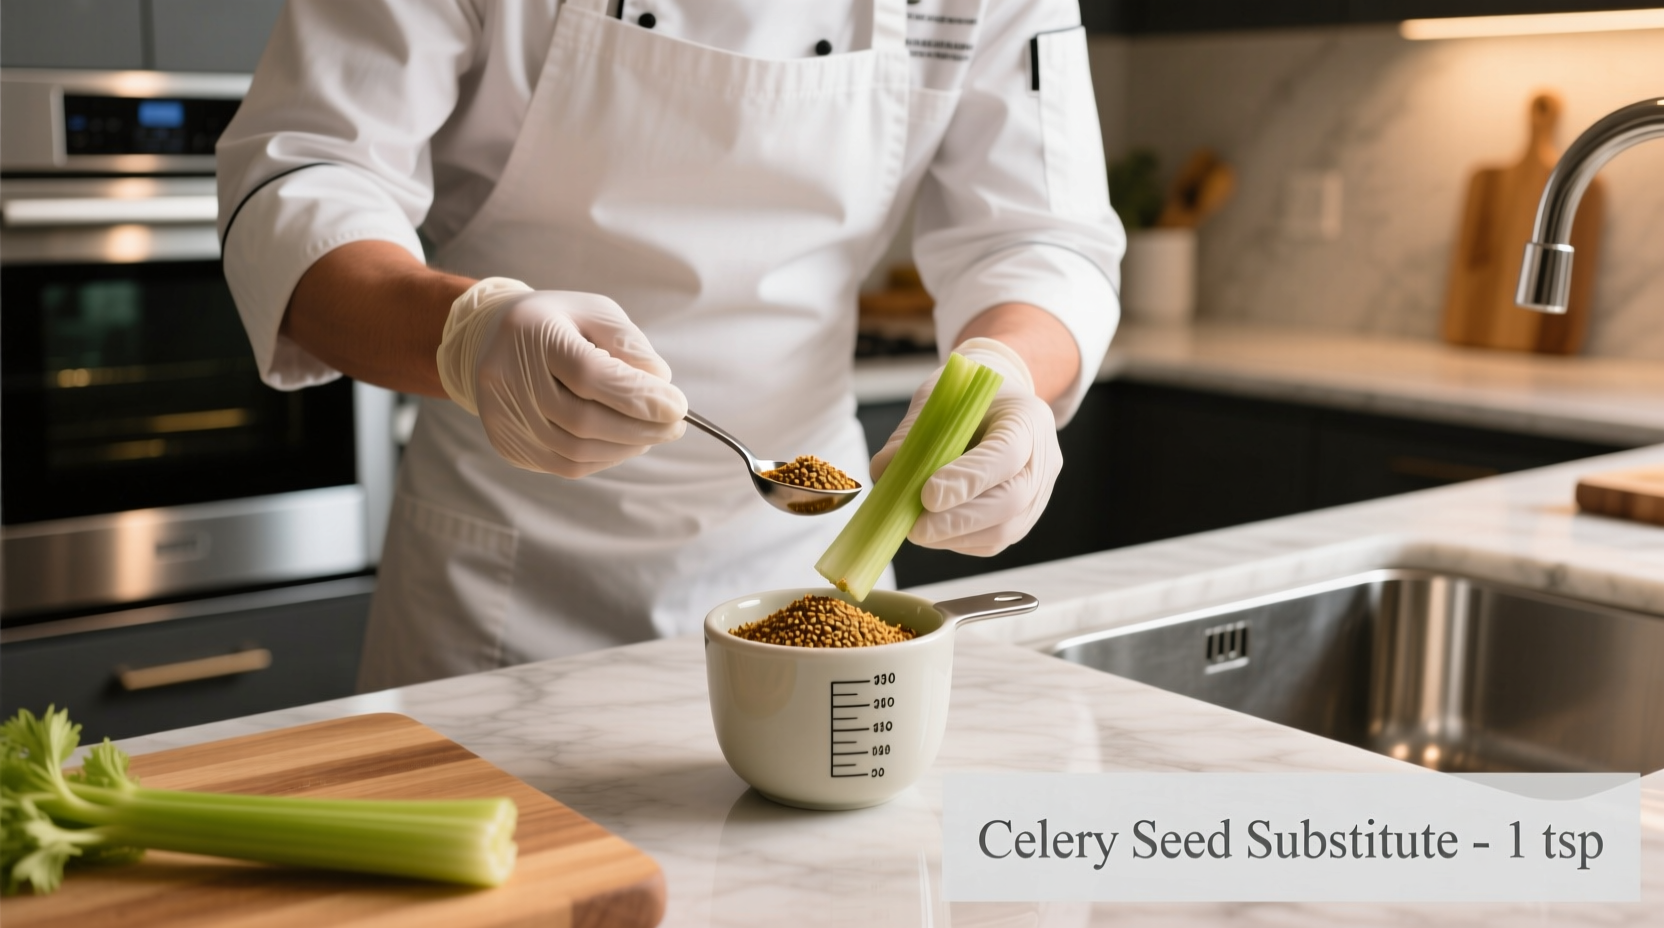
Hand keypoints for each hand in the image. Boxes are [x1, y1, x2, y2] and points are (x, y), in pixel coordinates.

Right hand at [436, 278, 686, 475]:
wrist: (492, 338)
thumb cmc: (558, 323)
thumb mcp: (596, 312)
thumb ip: (629, 345)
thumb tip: (661, 386)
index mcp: (532, 333)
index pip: (589, 375)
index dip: (638, 396)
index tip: (679, 407)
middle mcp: (507, 378)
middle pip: (582, 420)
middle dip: (639, 428)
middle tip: (675, 425)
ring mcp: (503, 416)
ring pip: (575, 452)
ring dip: (625, 448)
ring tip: (651, 433)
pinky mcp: (507, 444)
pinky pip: (564, 465)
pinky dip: (603, 459)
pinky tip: (621, 442)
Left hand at [870, 338, 1061, 555]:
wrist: (995, 406)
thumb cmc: (964, 399)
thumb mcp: (938, 400)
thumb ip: (913, 433)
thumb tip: (884, 472)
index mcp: (1027, 418)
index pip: (1007, 454)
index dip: (968, 479)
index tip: (927, 495)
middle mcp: (1042, 459)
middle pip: (1012, 499)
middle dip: (959, 520)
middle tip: (915, 528)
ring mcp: (1038, 494)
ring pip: (1005, 529)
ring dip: (955, 536)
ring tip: (917, 531)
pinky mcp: (1023, 519)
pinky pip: (994, 541)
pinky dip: (960, 542)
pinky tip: (934, 533)